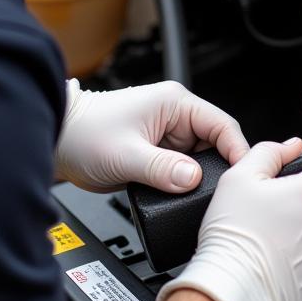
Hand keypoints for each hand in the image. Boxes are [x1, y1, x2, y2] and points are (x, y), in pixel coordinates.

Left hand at [54, 80, 248, 192]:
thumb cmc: (83, 134)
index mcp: (174, 103)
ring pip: (201, 159)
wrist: (58, 142)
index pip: (222, 124)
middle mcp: (175, 116)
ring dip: (201, 178)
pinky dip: (185, 182)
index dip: (236, 150)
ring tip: (203, 197)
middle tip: (224, 193)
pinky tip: (184, 196)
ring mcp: (168, 134)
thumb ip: (162, 168)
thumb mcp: (126, 155)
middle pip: (216, 144)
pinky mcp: (160, 153)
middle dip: (220, 168)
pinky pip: (184, 168)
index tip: (243, 173)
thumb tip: (193, 180)